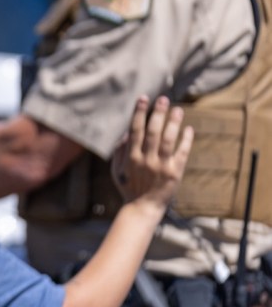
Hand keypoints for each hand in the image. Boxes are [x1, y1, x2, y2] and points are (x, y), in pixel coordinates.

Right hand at [111, 95, 192, 209]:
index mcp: (131, 157)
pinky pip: (182, 153)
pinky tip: (188, 128)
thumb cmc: (128, 187)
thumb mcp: (116, 170)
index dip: (139, 113)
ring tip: (178, 109)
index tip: (143, 98)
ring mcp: (161, 166)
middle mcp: (146, 160)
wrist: (143, 207)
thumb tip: (125, 133)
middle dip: (158, 114)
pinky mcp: (175, 172)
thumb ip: (119, 152)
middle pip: (152, 132)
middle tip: (163, 99)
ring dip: (173, 123)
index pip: (135, 130)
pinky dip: (186, 140)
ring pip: (168, 140)